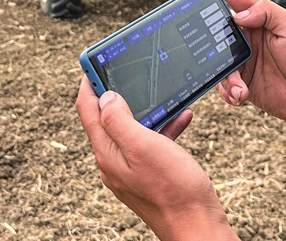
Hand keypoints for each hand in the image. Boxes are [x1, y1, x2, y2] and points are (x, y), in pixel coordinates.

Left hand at [75, 77, 237, 240]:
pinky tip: (182, 117)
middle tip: (129, 69)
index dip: (89, 82)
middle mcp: (114, 161)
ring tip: (161, 91)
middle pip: (107, 117)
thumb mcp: (143, 146)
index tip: (97, 60)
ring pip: (132, 129)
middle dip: (117, 92)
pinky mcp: (150, 175)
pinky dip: (164, 127)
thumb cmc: (174, 189)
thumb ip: (119, 120)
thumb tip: (104, 97)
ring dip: (146, 108)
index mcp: (107, 153)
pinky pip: (151, 143)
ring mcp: (131, 170)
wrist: (198, 226)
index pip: (87, 110)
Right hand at [194, 0, 285, 175]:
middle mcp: (247, 37)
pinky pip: (224, 84)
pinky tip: (241, 95)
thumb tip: (238, 15)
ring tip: (239, 87)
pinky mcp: (242, 82)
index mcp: (259, 18)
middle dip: (206, 37)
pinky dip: (228, 91)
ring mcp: (243, 60)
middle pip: (216, 29)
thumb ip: (266, 13)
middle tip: (204, 46)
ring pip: (216, 60)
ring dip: (225, 75)